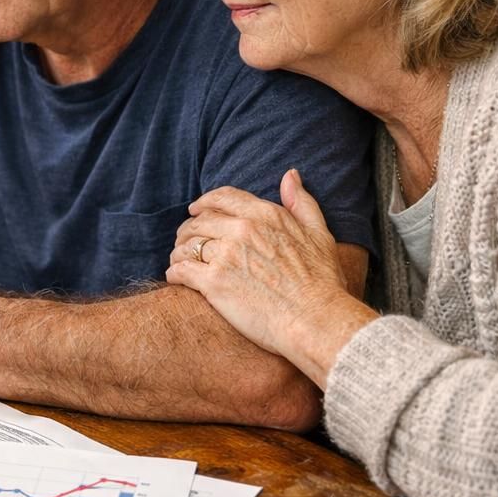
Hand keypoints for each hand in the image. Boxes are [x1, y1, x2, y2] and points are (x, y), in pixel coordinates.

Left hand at [167, 170, 362, 375]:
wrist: (315, 320)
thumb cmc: (322, 282)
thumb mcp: (319, 234)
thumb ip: (301, 202)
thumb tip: (290, 175)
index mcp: (265, 215)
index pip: (222, 198)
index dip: (204, 203)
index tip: (195, 210)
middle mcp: (242, 229)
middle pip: (200, 221)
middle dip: (189, 230)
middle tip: (185, 241)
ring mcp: (226, 255)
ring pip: (187, 245)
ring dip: (179, 251)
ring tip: (179, 260)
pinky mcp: (213, 282)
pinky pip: (181, 269)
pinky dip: (174, 272)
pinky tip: (176, 277)